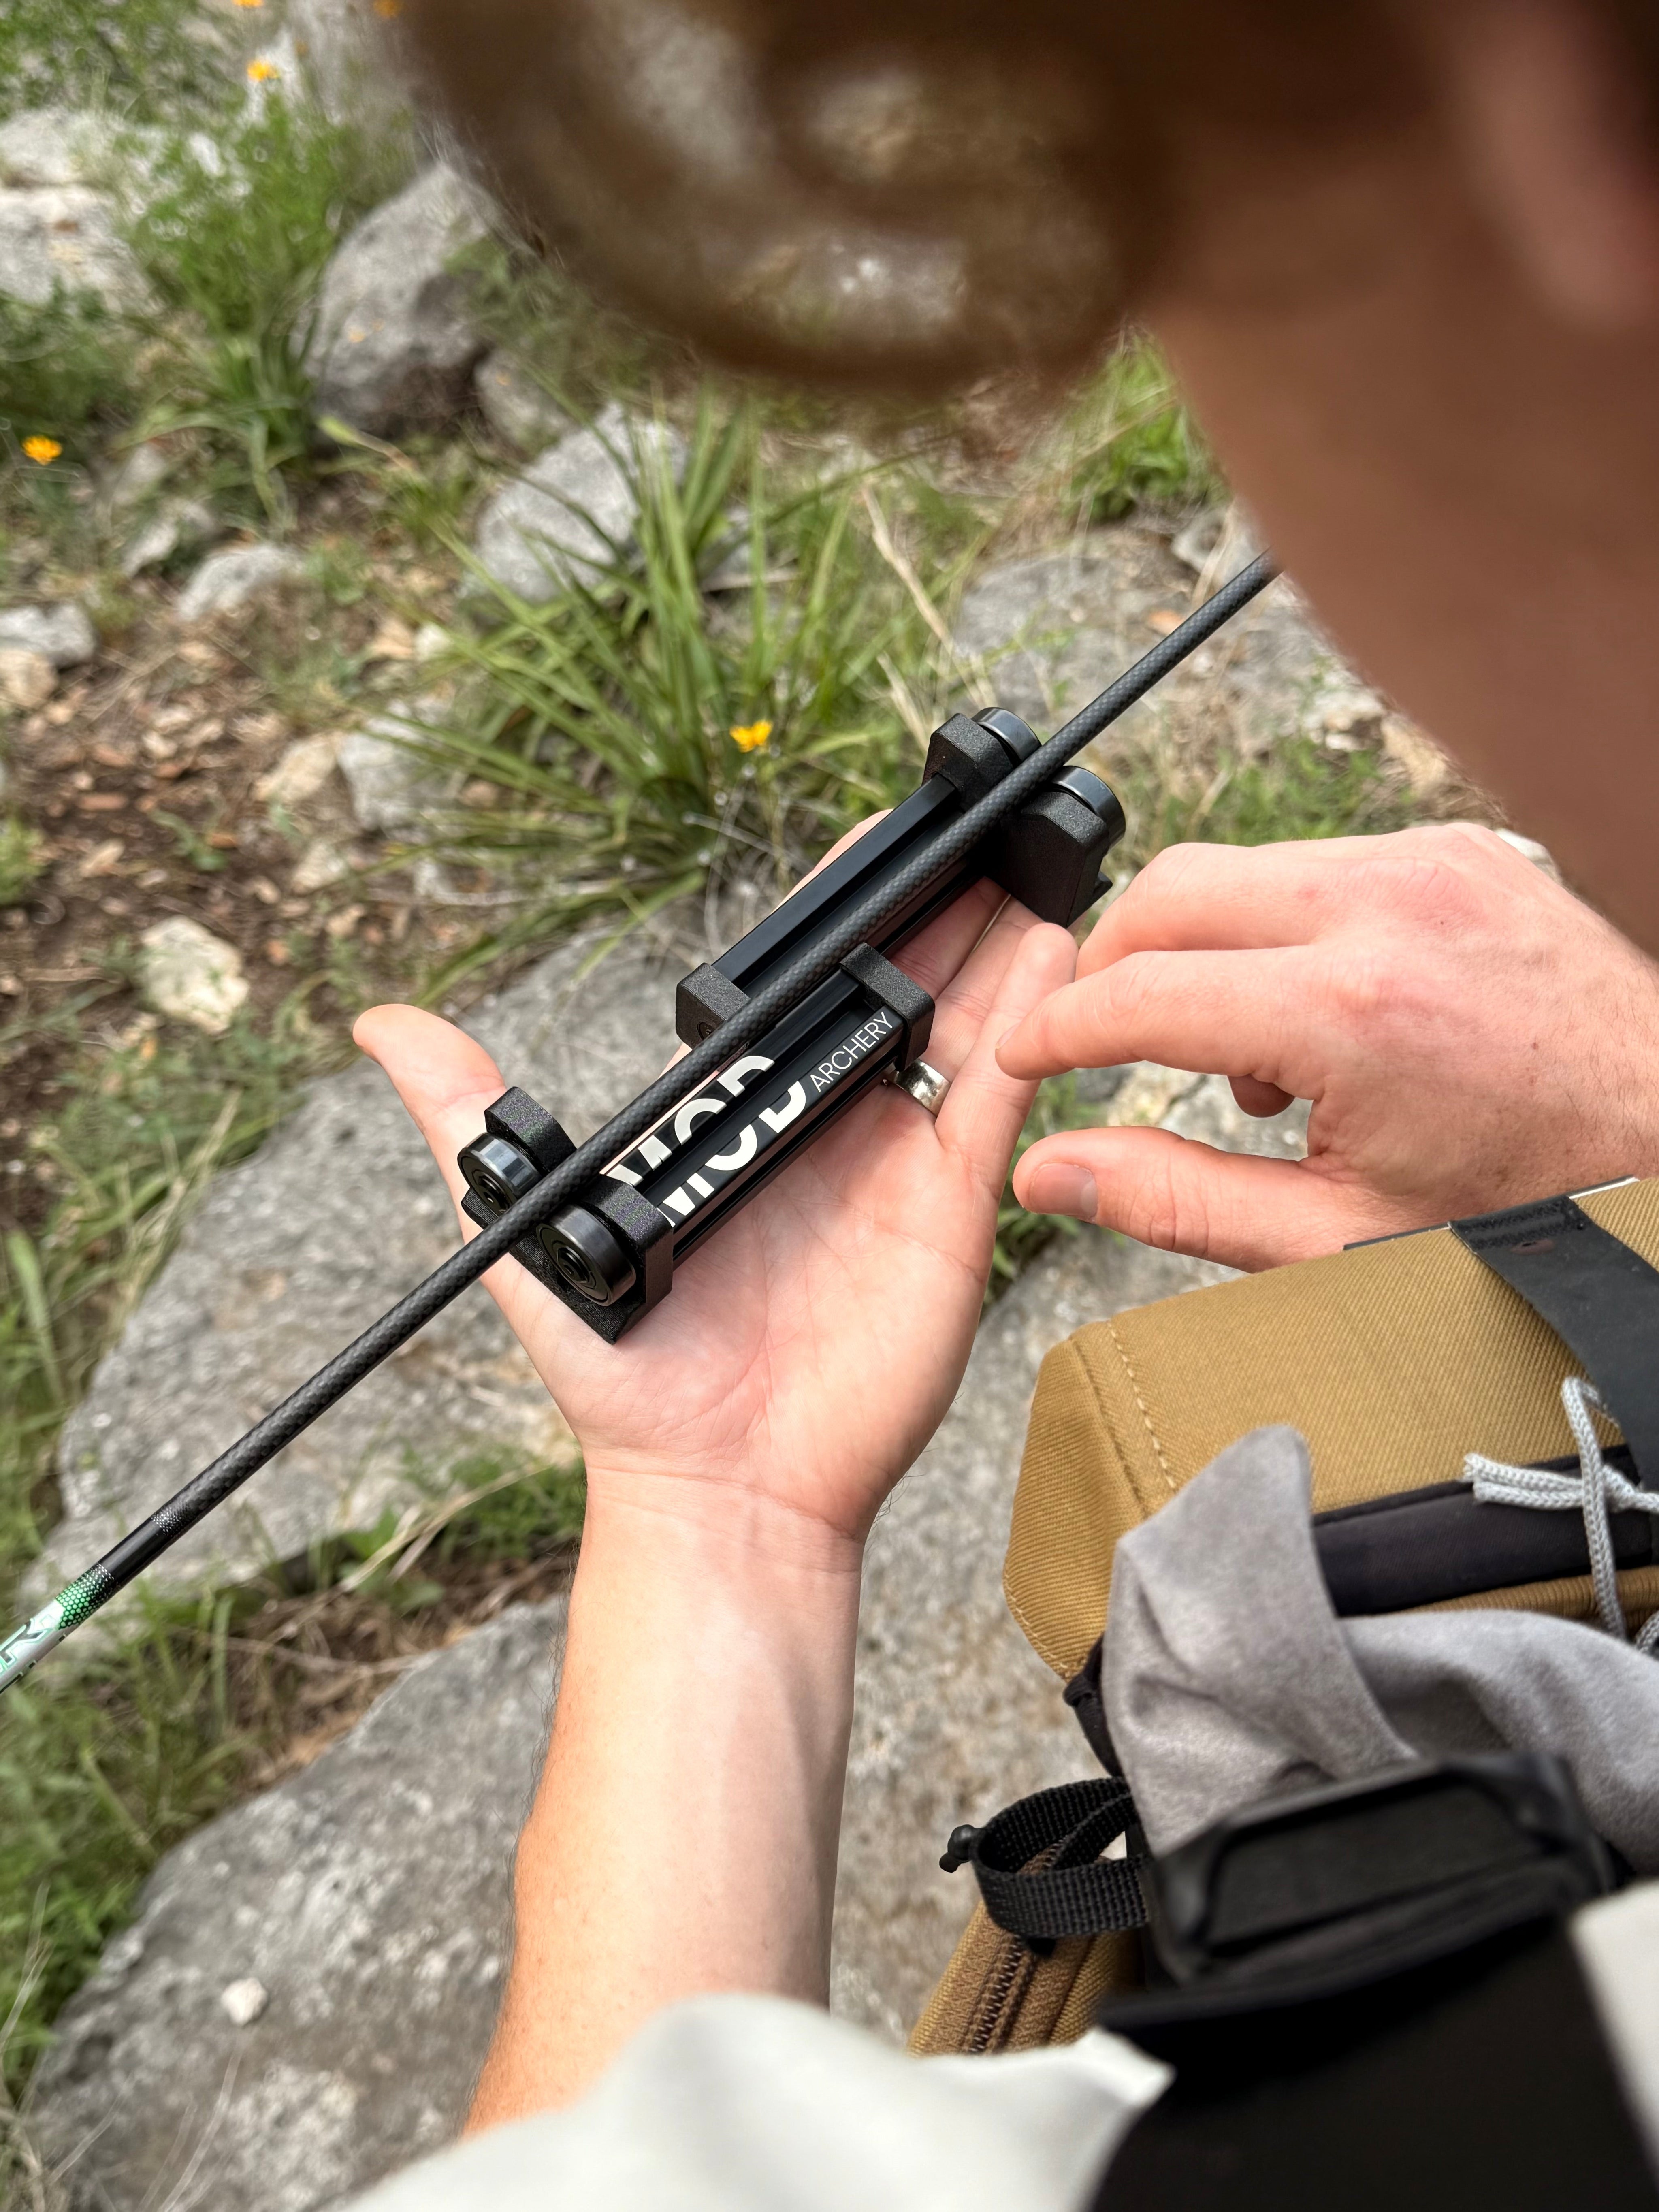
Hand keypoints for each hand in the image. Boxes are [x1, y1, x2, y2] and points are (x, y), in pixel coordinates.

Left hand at [356, 884, 1075, 1548]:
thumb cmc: (626, 1374)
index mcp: (746, 1117)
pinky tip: (1053, 950)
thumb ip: (470, 1118)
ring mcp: (896, 1164)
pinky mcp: (950, 1210)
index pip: (802, 989)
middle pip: (896, 989)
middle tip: (980, 825)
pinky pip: (995, 1101)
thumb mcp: (530, 1225)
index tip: (880, 838)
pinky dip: (1029, 1028)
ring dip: (1000, 944)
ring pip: (962, 1027)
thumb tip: (381, 1024)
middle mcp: (829, 1128)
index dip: (843, 912)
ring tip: (1032, 858)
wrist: (716, 1486)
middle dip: (939, 908)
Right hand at [997, 824, 1658, 1270]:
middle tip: (1097, 1045)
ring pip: (1238, 869)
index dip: (1055, 1030)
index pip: (1139, 994)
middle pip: (1169, 892)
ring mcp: (1427, 862)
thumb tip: (1051, 1172)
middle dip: (1108, 968)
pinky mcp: (1454, 849)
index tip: (1021, 1059)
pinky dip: (1278, 931)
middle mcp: (1385, 908)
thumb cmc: (1528, 1198)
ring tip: (1247, 1064)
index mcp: (1350, 1013)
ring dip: (1199, 951)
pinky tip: (1315, 1018)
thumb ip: (1176, 1199)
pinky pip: (1315, 864)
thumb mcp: (1337, 1238)